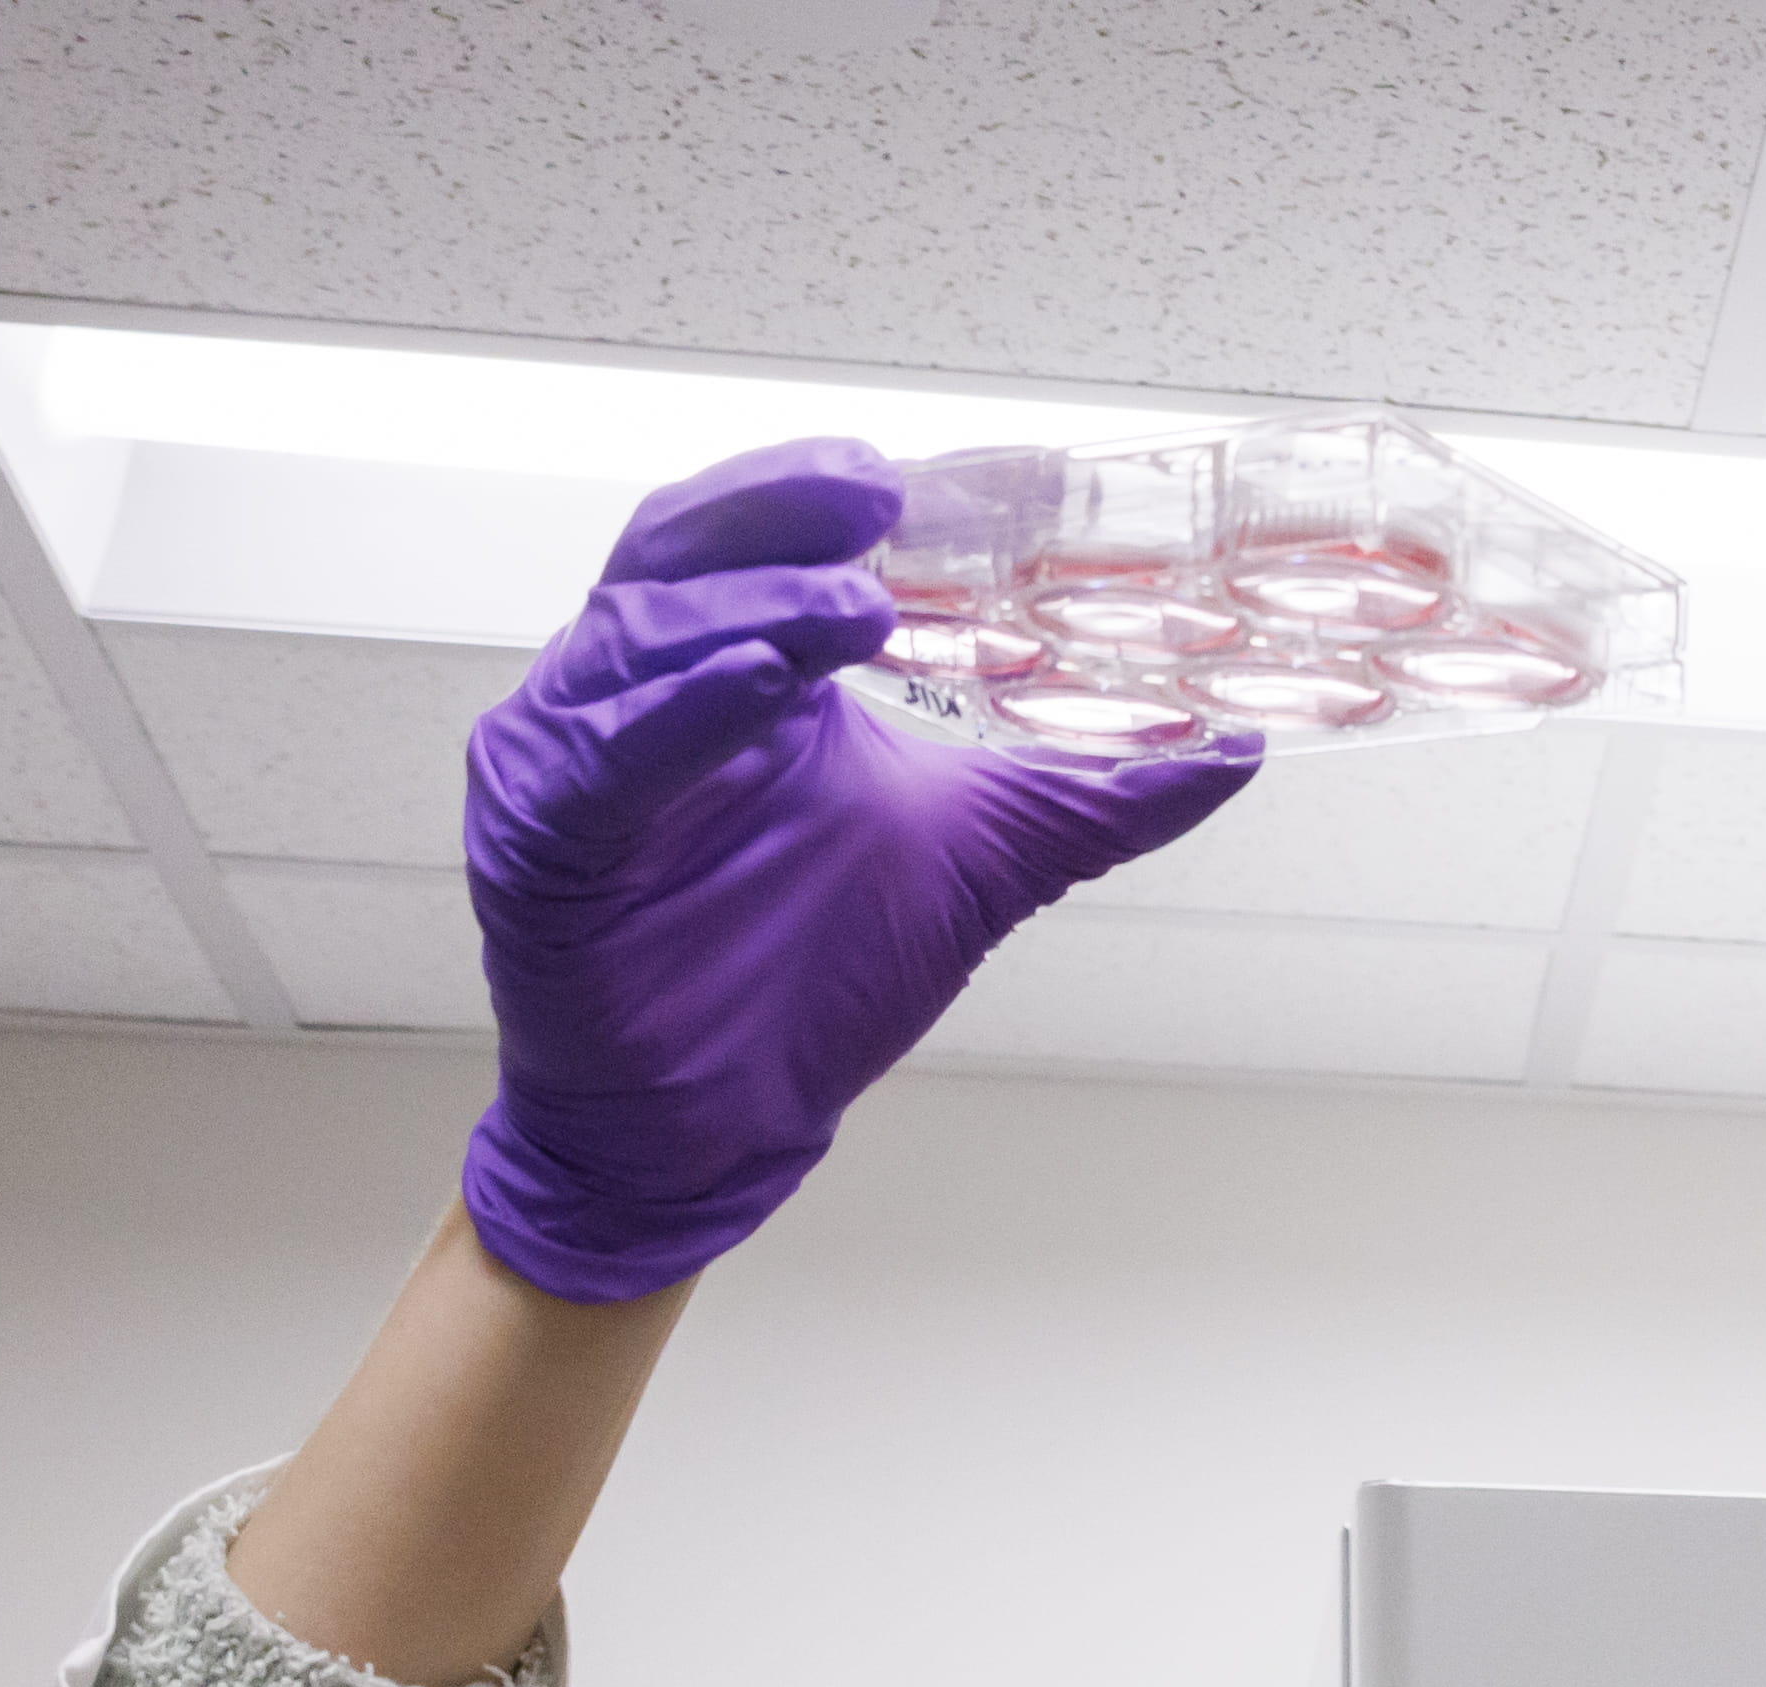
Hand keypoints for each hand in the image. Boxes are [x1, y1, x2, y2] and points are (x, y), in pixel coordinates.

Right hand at [452, 444, 1252, 1301]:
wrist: (714, 1127)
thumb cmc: (808, 977)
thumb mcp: (980, 859)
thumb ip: (1092, 793)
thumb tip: (1229, 746)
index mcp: (729, 666)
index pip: (759, 533)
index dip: (827, 492)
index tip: (926, 478)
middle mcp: (640, 688)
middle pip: (686, 547)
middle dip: (780, 514)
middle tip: (879, 499)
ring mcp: (574, 755)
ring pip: (641, 636)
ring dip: (750, 608)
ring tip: (852, 604)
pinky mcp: (535, 839)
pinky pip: (602, 757)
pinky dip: (680, 715)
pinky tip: (760, 689)